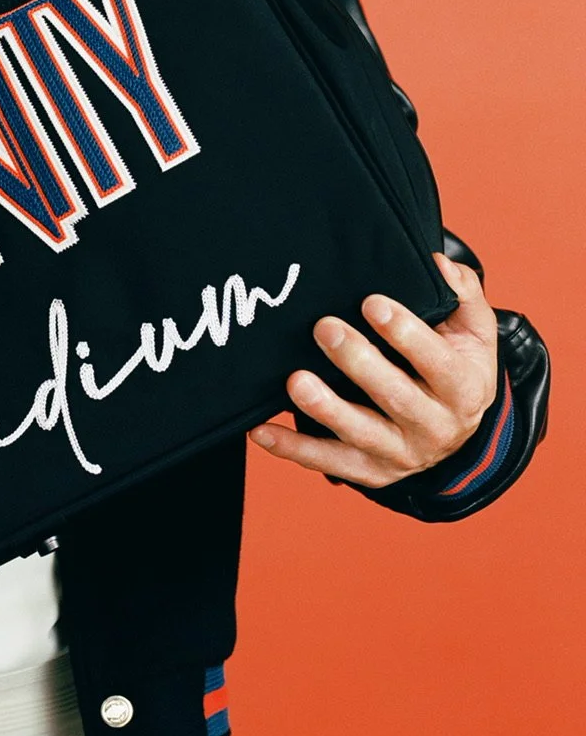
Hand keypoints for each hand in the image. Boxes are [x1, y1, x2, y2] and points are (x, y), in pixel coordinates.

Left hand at [249, 253, 497, 487]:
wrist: (459, 432)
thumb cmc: (457, 366)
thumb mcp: (474, 332)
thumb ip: (462, 293)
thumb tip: (438, 264)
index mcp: (464, 389)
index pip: (436, 361)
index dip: (405, 333)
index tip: (371, 303)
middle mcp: (435, 426)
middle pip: (396, 396)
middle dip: (358, 362)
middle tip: (324, 327)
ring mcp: (401, 453)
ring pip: (361, 434)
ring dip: (325, 409)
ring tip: (296, 381)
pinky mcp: (371, 472)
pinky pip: (329, 462)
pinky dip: (294, 449)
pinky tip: (261, 431)